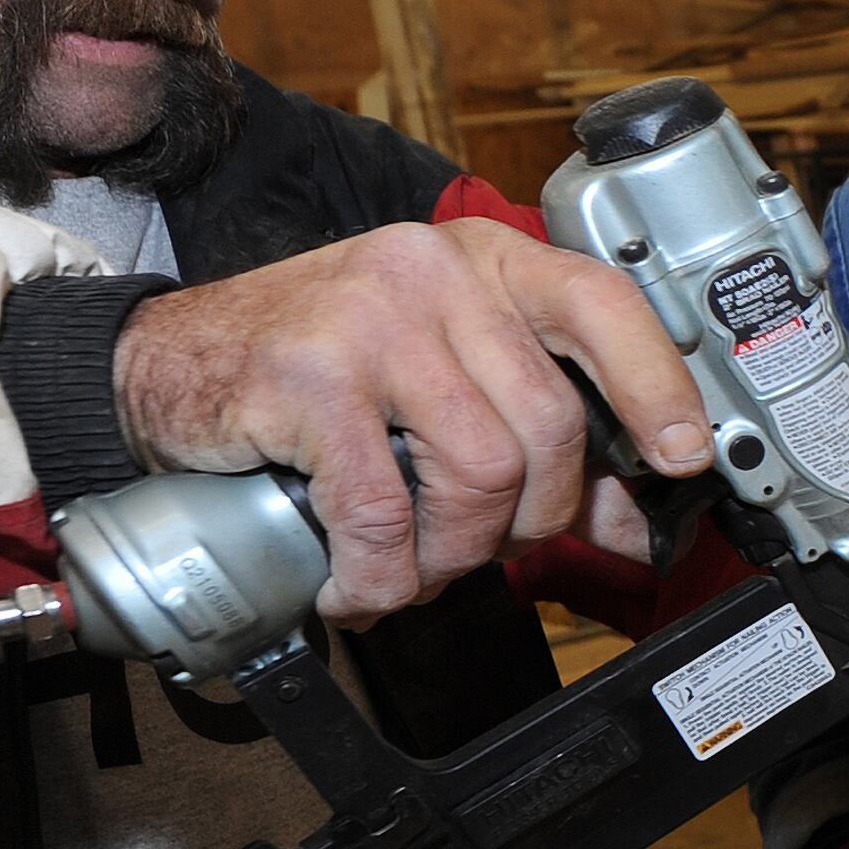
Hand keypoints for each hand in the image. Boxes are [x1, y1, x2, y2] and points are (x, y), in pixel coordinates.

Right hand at [111, 217, 714, 622]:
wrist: (165, 362)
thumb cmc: (314, 372)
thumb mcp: (437, 380)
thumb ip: (536, 437)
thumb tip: (631, 520)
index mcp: (483, 263)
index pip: (603, 306)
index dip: (658, 385)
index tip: (684, 456)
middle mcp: (434, 275)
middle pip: (547, 425)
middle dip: (527, 519)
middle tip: (477, 549)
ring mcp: (369, 320)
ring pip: (480, 473)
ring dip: (453, 554)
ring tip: (408, 565)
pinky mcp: (307, 379)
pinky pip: (383, 512)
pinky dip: (379, 575)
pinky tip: (356, 585)